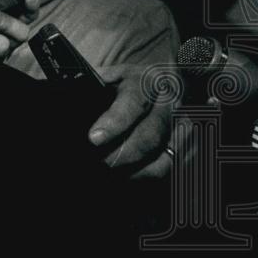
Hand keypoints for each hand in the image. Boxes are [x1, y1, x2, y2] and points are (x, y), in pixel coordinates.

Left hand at [86, 63, 182, 178]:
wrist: (166, 84)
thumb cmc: (127, 85)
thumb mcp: (111, 77)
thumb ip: (93, 88)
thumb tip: (67, 105)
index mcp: (147, 83)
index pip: (132, 103)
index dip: (114, 122)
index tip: (94, 139)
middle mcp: (169, 104)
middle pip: (150, 136)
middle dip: (122, 155)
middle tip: (100, 165)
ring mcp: (184, 127)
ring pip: (166, 158)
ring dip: (137, 172)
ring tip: (113, 177)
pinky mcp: (190, 147)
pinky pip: (174, 170)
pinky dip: (151, 178)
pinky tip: (130, 180)